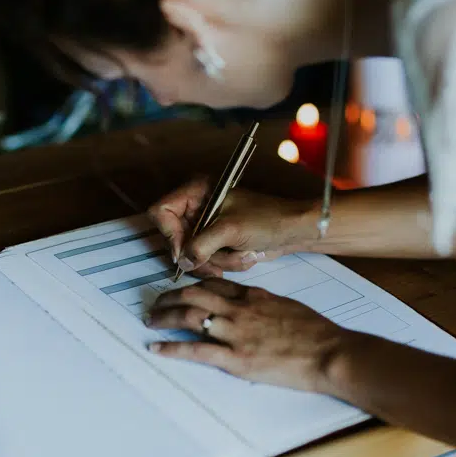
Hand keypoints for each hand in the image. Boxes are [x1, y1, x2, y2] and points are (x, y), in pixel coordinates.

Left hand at [145, 279, 343, 392]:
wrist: (330, 352)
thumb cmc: (317, 333)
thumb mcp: (288, 306)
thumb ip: (265, 304)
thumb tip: (254, 308)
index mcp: (254, 295)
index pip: (214, 282)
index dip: (192, 283)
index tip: (181, 288)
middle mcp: (240, 309)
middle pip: (193, 294)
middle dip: (170, 296)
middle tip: (157, 302)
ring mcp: (236, 332)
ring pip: (188, 315)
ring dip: (164, 317)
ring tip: (151, 320)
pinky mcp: (235, 358)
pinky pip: (195, 349)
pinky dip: (171, 347)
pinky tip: (157, 347)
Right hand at [147, 177, 318, 277]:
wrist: (293, 230)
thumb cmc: (266, 219)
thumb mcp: (229, 230)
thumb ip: (200, 245)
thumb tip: (183, 261)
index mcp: (196, 191)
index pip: (162, 212)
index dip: (169, 234)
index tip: (185, 252)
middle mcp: (197, 206)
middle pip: (175, 238)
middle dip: (198, 254)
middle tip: (213, 265)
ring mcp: (206, 224)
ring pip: (192, 253)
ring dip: (217, 260)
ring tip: (239, 255)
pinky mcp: (217, 240)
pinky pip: (207, 258)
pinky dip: (225, 262)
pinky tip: (243, 256)